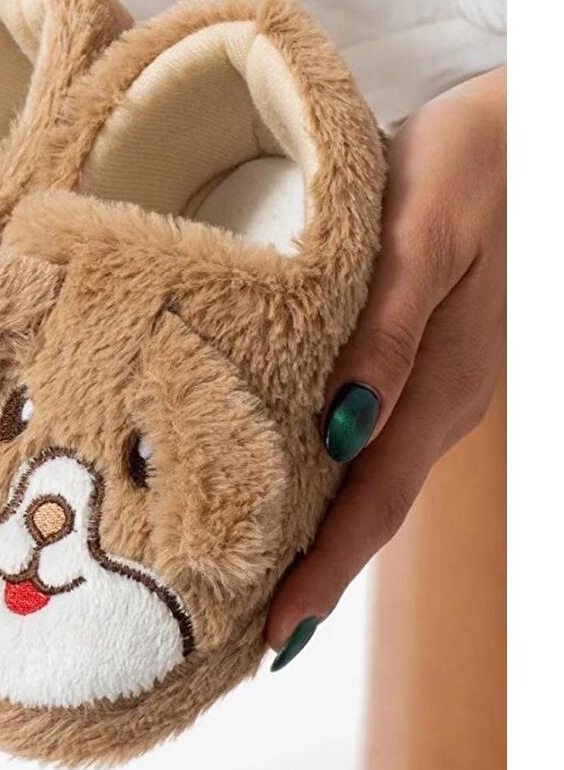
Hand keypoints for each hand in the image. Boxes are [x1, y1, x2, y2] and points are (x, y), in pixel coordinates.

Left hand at [267, 66, 505, 666]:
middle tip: (243, 638)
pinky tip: (289, 491)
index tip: (274, 638)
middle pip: (368, 512)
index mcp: (439, 387)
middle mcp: (439, 406)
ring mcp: (436, 391)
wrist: (526, 131)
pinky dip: (329, 485)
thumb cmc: (469, 164)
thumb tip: (340, 425)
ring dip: (316, 538)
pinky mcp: (425, 366)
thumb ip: (387, 330)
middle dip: (312, 578)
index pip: (371, 503)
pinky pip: (373, 446)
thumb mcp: (422, 231)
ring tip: (249, 584)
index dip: (324, 574)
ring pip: (369, 483)